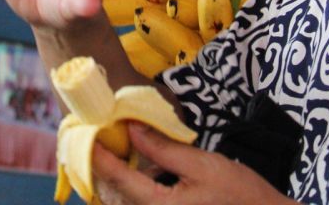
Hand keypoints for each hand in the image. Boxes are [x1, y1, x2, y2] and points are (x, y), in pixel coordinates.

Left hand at [93, 124, 298, 204]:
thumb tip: (132, 130)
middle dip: (106, 170)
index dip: (99, 156)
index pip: (118, 180)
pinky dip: (137, 190)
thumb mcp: (202, 164)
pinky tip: (144, 170)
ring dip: (121, 180)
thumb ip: (163, 149)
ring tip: (119, 152)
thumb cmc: (241, 195)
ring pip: (129, 203)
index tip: (87, 136)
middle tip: (101, 141)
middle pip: (117, 197)